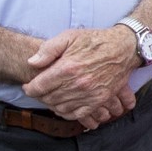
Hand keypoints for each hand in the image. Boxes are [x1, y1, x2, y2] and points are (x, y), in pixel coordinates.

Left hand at [23, 27, 142, 129]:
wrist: (123, 48)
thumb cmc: (95, 41)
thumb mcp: (69, 36)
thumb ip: (48, 49)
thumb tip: (32, 62)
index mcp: (67, 68)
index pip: (39, 86)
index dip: (30, 88)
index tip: (28, 86)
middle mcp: (78, 83)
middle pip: (49, 98)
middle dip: (40, 96)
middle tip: (38, 92)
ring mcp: (90, 94)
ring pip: (61, 108)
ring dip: (51, 105)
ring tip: (50, 98)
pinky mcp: (99, 100)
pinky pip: (78, 114)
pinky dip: (67, 113)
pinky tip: (63, 107)